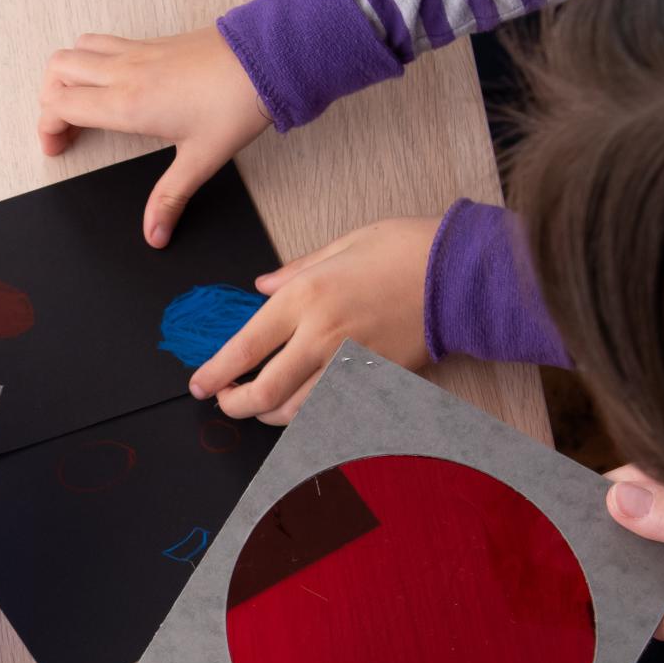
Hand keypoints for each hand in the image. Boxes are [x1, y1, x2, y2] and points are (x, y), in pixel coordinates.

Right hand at [37, 27, 271, 248]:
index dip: (47, 127)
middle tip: (63, 127)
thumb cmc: (235, 103)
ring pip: (76, 49)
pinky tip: (110, 81)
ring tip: (78, 101)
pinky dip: (91, 59)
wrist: (267, 59)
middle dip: (49, 99)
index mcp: (126, 104)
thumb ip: (170, 198)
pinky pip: (103, 42)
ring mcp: (136, 52)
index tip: (56, 148)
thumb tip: (154, 234)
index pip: (60, 105)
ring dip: (67, 73)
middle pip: (58, 70)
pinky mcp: (152, 42)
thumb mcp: (200, 159)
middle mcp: (123, 73)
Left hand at [186, 217, 437, 423]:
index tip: (200, 385)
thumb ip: (293, 272)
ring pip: (296, 412)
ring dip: (270, 416)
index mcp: (305, 298)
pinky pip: (333, 413)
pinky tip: (303, 408)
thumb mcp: (339, 245)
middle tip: (225, 402)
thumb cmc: (404, 249)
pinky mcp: (377, 382)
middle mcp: (322, 337)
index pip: (243, 349)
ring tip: (260, 406)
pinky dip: (312, 417)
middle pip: (263, 393)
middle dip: (235, 405)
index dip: (214, 374)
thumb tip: (260, 288)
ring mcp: (351, 365)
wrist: (463, 272)